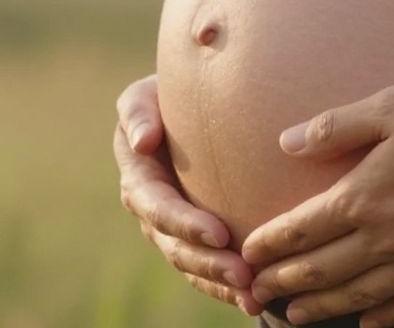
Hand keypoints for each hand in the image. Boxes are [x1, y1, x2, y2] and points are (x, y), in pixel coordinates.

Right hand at [114, 73, 263, 315]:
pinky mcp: (191, 239)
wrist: (188, 107)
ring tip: (254, 297)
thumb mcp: (145, 93)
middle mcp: (150, 207)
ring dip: (221, 283)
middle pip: (175, 245)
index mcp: (138, 173)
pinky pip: (205, 271)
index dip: (184, 223)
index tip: (219, 233)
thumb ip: (138, 111)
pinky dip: (227, 289)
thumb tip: (142, 141)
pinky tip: (255, 302)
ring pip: (191, 264)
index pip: (157, 205)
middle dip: (209, 263)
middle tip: (244, 274)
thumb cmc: (169, 92)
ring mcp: (170, 228)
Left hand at [241, 75, 393, 327]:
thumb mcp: (390, 105)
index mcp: (363, 196)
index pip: (301, 230)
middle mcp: (387, 238)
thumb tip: (284, 142)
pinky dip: (385, 318)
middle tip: (257, 294)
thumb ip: (335, 127)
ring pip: (360, 295)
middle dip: (285, 283)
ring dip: (323, 308)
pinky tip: (370, 324)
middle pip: (322, 270)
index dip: (269, 245)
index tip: (246, 256)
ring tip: (295, 317)